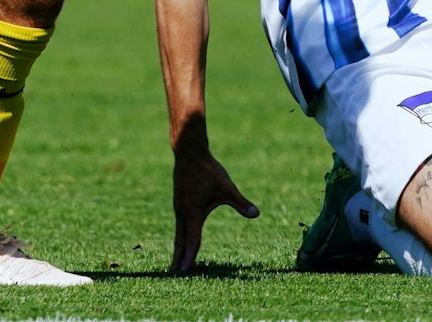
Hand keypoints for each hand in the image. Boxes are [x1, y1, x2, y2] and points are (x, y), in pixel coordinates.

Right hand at [170, 147, 258, 274]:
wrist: (190, 154)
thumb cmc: (209, 172)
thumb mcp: (228, 188)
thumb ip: (240, 203)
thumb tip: (257, 214)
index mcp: (193, 214)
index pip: (192, 241)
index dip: (190, 257)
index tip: (185, 272)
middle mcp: (183, 214)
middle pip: (180, 242)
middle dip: (179, 259)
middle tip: (175, 275)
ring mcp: (179, 209)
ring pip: (178, 234)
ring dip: (177, 249)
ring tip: (175, 263)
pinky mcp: (179, 203)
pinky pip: (178, 225)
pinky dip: (178, 237)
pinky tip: (181, 239)